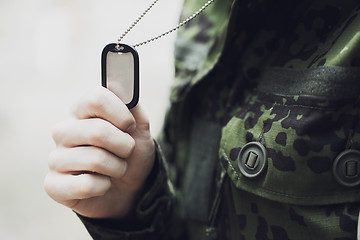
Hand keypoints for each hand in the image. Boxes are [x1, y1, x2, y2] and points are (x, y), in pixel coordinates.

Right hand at [44, 87, 154, 217]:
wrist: (130, 188)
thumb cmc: (131, 155)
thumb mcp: (140, 129)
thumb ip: (132, 106)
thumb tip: (116, 83)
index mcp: (81, 111)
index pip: (96, 98)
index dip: (121, 114)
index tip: (131, 126)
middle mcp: (63, 131)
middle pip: (98, 131)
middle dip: (125, 146)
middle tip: (126, 152)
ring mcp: (56, 158)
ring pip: (95, 159)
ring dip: (117, 168)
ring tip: (115, 169)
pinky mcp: (53, 185)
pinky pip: (86, 185)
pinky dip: (104, 186)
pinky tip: (102, 185)